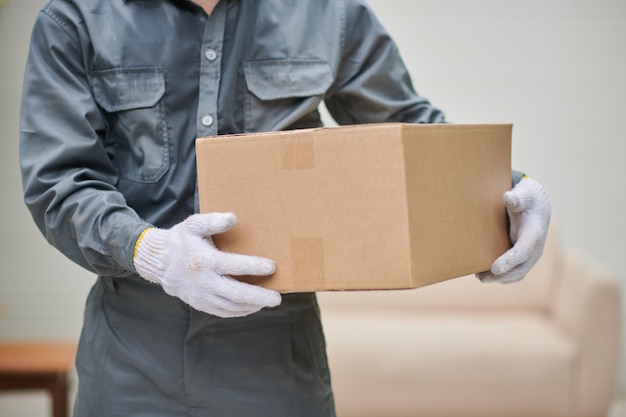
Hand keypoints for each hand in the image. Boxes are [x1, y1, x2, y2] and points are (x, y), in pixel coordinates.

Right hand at [133, 212, 280, 317]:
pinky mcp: (201, 304)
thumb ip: (212, 221)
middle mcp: (204, 282)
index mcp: (204, 261)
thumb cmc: (181, 241)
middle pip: (236, 293)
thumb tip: (233, 218)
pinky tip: (253, 307)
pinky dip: (240, 312)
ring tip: (269, 302)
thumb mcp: (193, 225)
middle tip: (277, 297)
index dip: (254, 267)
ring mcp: (202, 296)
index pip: (233, 266)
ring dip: (252, 306)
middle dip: (259, 297)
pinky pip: (223, 312)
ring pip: (231, 306)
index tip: (272, 267)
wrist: (160, 263)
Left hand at [477, 177, 550, 283]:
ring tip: (479, 276)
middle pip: (520, 269)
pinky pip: (513, 273)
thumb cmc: (527, 199)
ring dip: (499, 279)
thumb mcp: (524, 194)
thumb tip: (508, 197)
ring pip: (517, 274)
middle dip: (501, 275)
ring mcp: (530, 256)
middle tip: (480, 277)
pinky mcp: (523, 259)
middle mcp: (535, 249)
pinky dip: (500, 276)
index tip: (494, 268)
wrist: (537, 206)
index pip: (523, 251)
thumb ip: (517, 198)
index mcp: (535, 233)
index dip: (509, 261)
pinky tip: (484, 273)